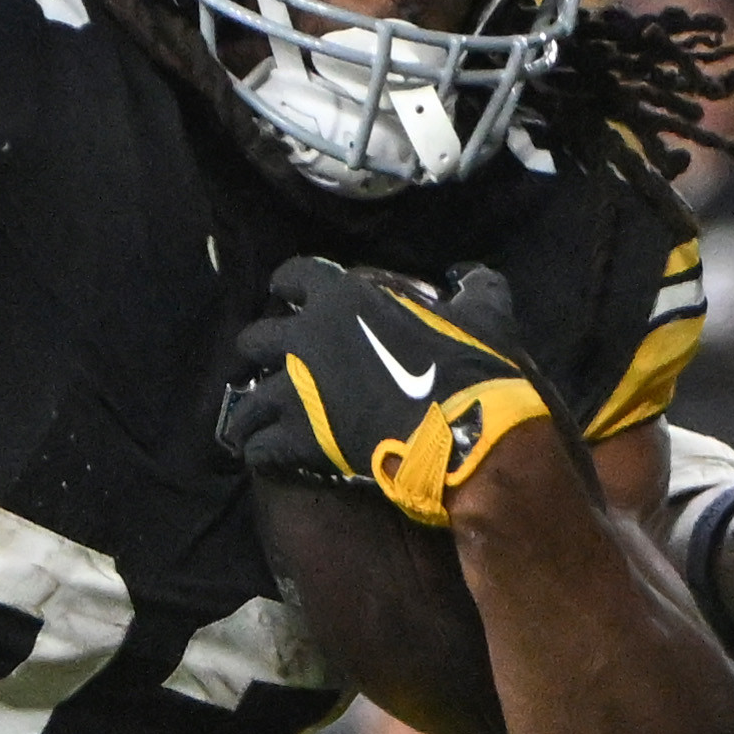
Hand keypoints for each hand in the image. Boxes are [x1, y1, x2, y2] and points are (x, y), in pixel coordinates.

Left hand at [226, 257, 557, 526]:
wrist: (463, 430)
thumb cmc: (470, 366)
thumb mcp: (484, 312)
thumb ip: (473, 287)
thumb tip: (468, 276)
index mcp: (344, 297)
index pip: (293, 275)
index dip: (287, 286)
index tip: (286, 296)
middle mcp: (307, 337)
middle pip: (255, 339)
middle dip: (259, 352)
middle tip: (273, 366)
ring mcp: (297, 390)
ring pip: (248, 400)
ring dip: (253, 411)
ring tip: (257, 424)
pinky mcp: (299, 438)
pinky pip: (259, 448)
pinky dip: (261, 454)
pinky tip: (268, 458)